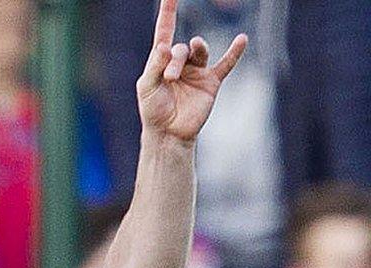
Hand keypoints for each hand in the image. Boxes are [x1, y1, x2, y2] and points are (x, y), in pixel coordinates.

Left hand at [135, 0, 246, 143]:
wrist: (169, 133)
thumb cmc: (153, 110)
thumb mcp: (146, 87)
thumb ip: (154, 66)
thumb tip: (165, 45)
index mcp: (162, 60)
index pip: (165, 30)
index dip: (168, 12)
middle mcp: (181, 62)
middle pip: (181, 47)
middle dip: (174, 60)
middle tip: (169, 79)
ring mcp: (197, 71)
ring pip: (199, 51)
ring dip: (191, 58)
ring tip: (179, 75)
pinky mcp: (211, 82)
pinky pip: (226, 63)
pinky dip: (234, 52)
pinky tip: (242, 38)